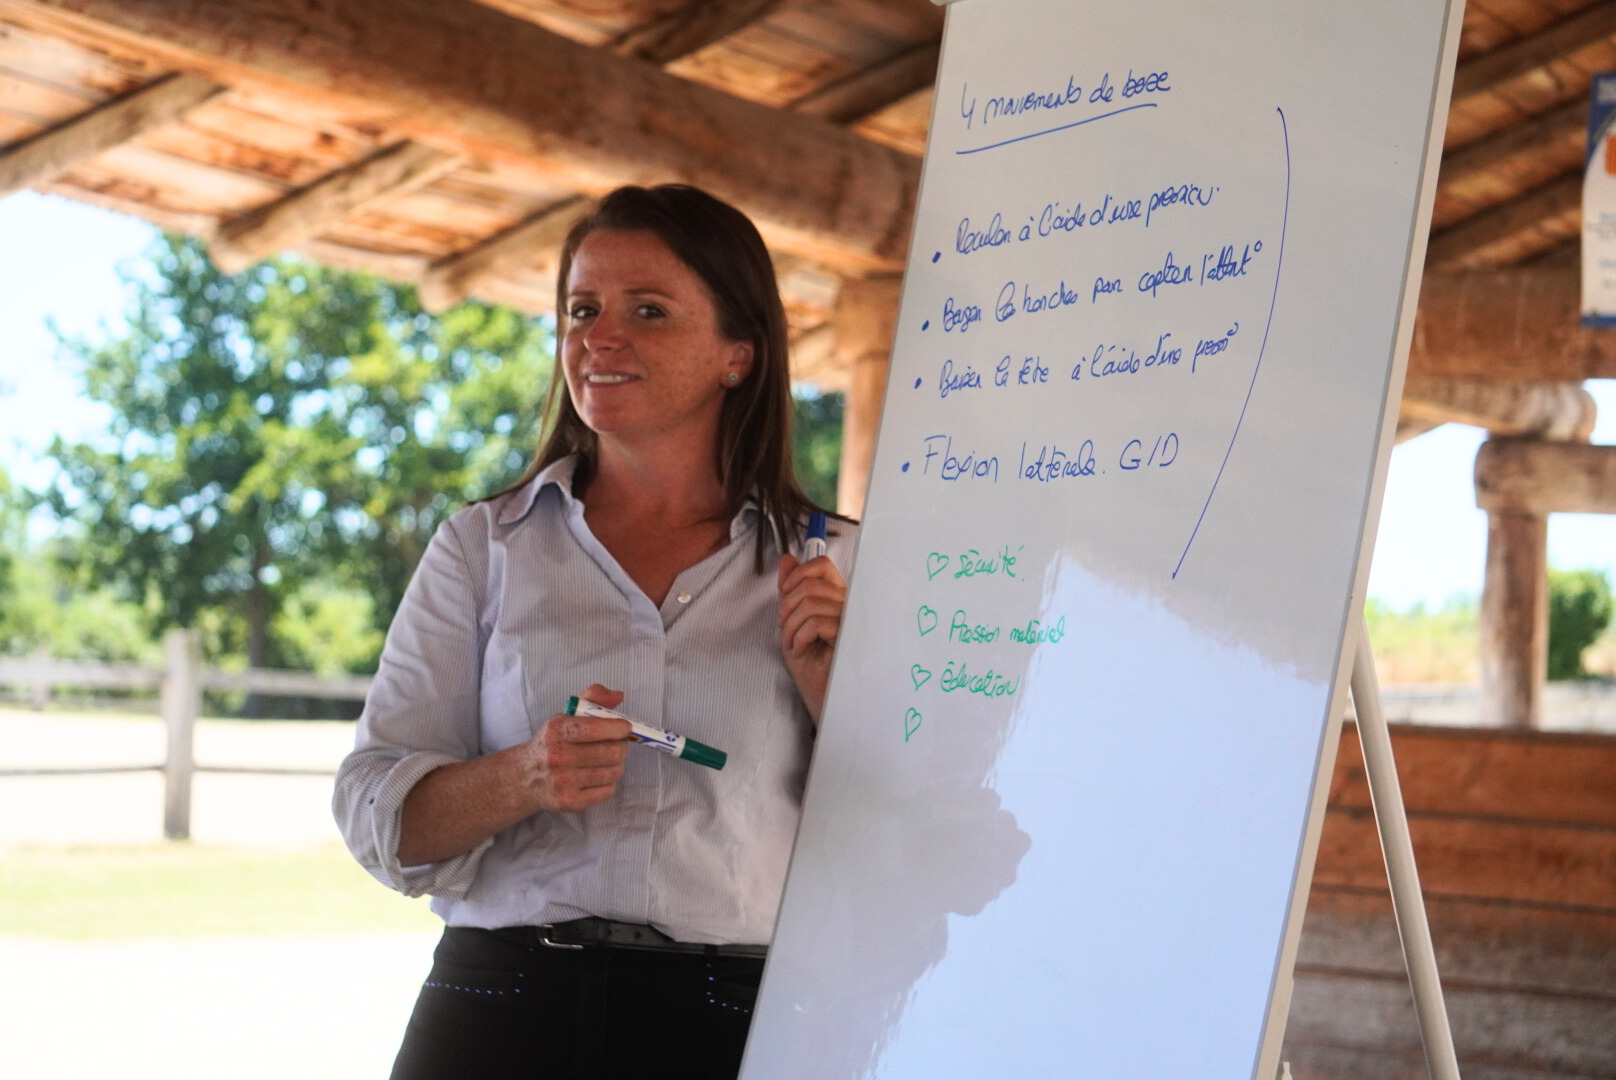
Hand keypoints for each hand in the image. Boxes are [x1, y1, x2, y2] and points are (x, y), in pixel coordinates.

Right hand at [519, 684, 631, 811]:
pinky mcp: (569, 802)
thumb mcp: (565, 715)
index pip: (595, 729)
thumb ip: (592, 699)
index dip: (618, 728)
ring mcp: (562, 782)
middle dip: (622, 746)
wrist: (524, 777)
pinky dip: (609, 782)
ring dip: (617, 764)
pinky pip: (608, 791)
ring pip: (613, 772)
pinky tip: (598, 776)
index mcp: (556, 730)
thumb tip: (619, 695)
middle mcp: (557, 757)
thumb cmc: (551, 742)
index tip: (625, 728)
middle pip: (611, 752)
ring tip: (607, 760)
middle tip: (618, 744)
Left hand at [777, 552, 846, 723]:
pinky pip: (816, 622)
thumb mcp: (791, 621)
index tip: (784, 593)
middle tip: (784, 630)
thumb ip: (790, 590)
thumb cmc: (809, 661)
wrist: (818, 694)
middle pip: (810, 584)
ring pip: (810, 602)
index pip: (822, 564)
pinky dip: (799, 637)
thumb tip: (787, 559)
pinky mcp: (849, 637)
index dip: (798, 573)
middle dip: (786, 607)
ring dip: (790, 626)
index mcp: (835, 596)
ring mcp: (850, 619)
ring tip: (791, 644)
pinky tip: (801, 651)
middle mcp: (847, 603)